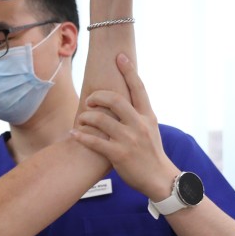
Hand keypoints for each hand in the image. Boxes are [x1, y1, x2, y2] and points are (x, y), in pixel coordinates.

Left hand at [71, 53, 177, 200]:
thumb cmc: (151, 152)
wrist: (159, 178)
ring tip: (82, 120)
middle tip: (90, 100)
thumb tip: (123, 97)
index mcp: (147, 115)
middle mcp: (139, 124)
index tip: (119, 56)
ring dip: (86, 117)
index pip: (138, 88)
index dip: (129, 71)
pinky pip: (94, 141)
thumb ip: (138, 113)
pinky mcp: (118, 155)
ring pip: (100, 119)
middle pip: (115, 99)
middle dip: (97, 96)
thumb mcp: (150, 128)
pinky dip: (82, 136)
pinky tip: (75, 134)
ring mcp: (129, 140)